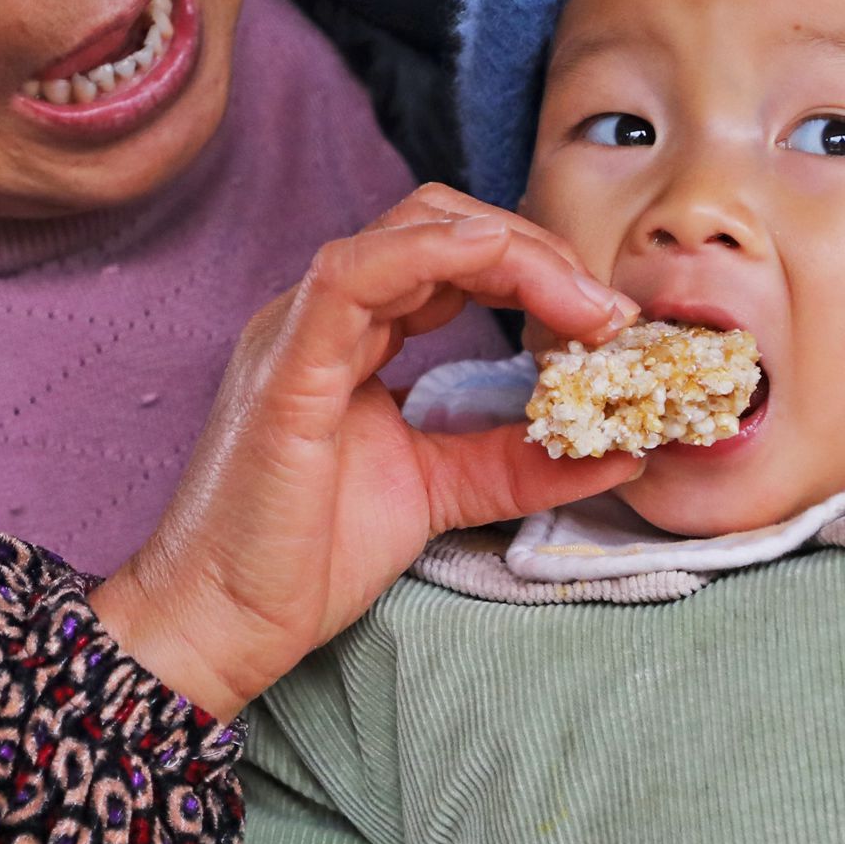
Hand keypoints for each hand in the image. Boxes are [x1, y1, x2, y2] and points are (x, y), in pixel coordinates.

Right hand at [93, 185, 638, 718]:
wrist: (224, 622)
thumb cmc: (306, 558)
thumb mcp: (441, 493)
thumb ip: (519, 462)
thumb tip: (620, 449)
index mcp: (351, 335)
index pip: (449, 255)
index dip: (535, 267)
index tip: (606, 321)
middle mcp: (321, 317)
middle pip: (436, 221)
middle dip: (534, 247)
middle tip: (606, 312)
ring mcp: (297, 333)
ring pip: (406, 231)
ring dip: (509, 251)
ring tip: (582, 307)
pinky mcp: (284, 370)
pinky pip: (350, 277)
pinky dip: (433, 256)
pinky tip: (498, 270)